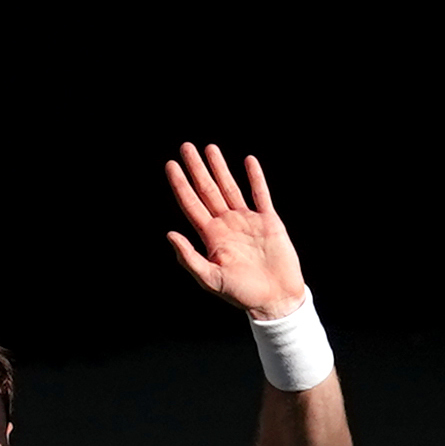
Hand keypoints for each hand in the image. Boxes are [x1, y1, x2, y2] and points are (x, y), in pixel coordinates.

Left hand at [165, 144, 306, 320]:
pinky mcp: (268, 221)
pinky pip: (260, 194)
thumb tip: (169, 234)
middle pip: (207, 190)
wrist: (275, 298)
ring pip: (230, 187)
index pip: (191, 204)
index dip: (180, 184)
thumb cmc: (241, 293)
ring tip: (209, 148)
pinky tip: (248, 162)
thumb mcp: (210, 279)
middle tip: (185, 147)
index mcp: (211, 237)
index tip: (171, 165)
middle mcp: (226, 225)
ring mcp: (247, 221)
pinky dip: (255, 178)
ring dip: (220, 167)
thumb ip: (189, 257)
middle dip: (196, 168)